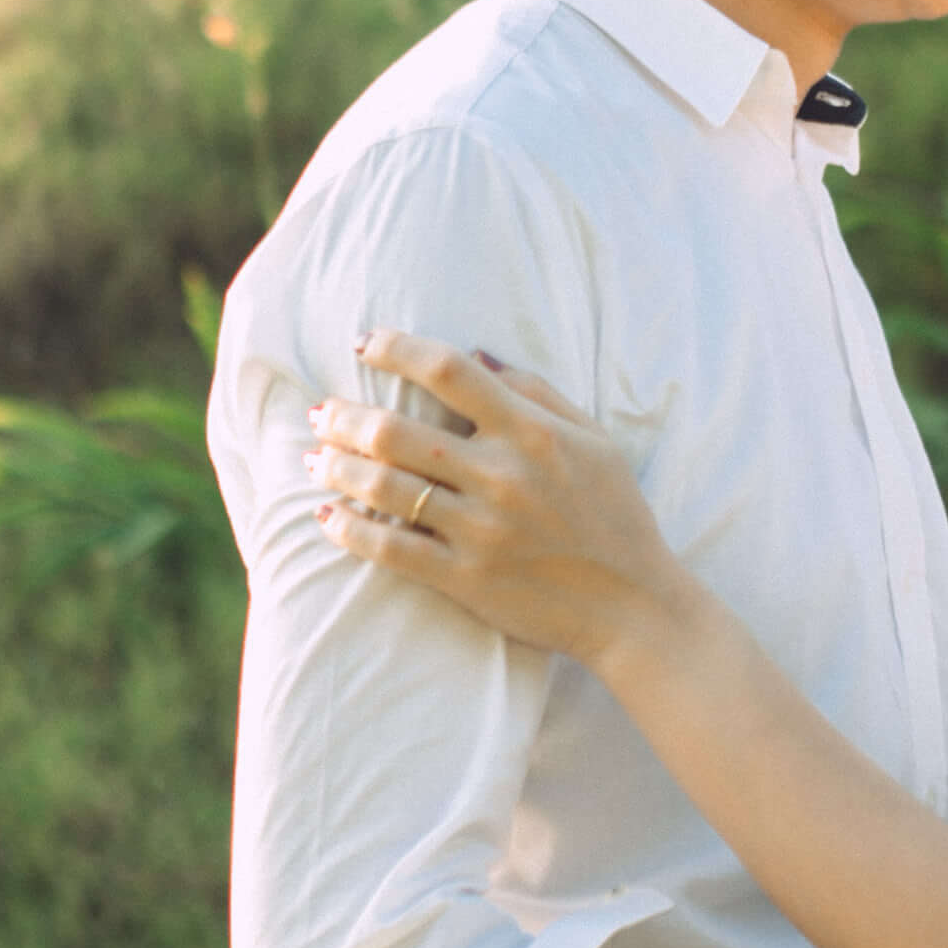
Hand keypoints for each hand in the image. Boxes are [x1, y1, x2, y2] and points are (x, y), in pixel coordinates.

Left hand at [307, 329, 693, 674]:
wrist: (631, 603)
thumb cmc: (615, 514)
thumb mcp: (594, 440)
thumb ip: (538, 393)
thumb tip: (476, 357)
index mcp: (534, 433)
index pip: (448, 371)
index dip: (396, 349)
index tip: (365, 343)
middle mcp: (502, 475)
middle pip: (396, 431)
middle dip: (345, 417)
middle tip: (323, 412)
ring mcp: (480, 529)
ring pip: (383, 488)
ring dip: (337, 468)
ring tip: (316, 459)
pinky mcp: (464, 577)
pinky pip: (390, 549)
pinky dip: (349, 530)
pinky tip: (328, 517)